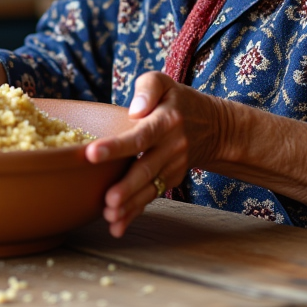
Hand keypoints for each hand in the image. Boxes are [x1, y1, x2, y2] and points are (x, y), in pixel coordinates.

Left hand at [84, 71, 224, 237]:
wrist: (214, 126)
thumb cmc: (176, 100)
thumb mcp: (163, 82)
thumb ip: (147, 88)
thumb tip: (134, 109)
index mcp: (165, 121)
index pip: (140, 135)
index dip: (116, 146)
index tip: (92, 153)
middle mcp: (171, 146)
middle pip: (146, 168)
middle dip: (127, 187)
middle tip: (107, 200)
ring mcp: (173, 166)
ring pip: (149, 188)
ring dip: (130, 205)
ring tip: (110, 216)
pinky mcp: (170, 179)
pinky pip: (151, 196)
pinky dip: (135, 212)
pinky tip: (118, 225)